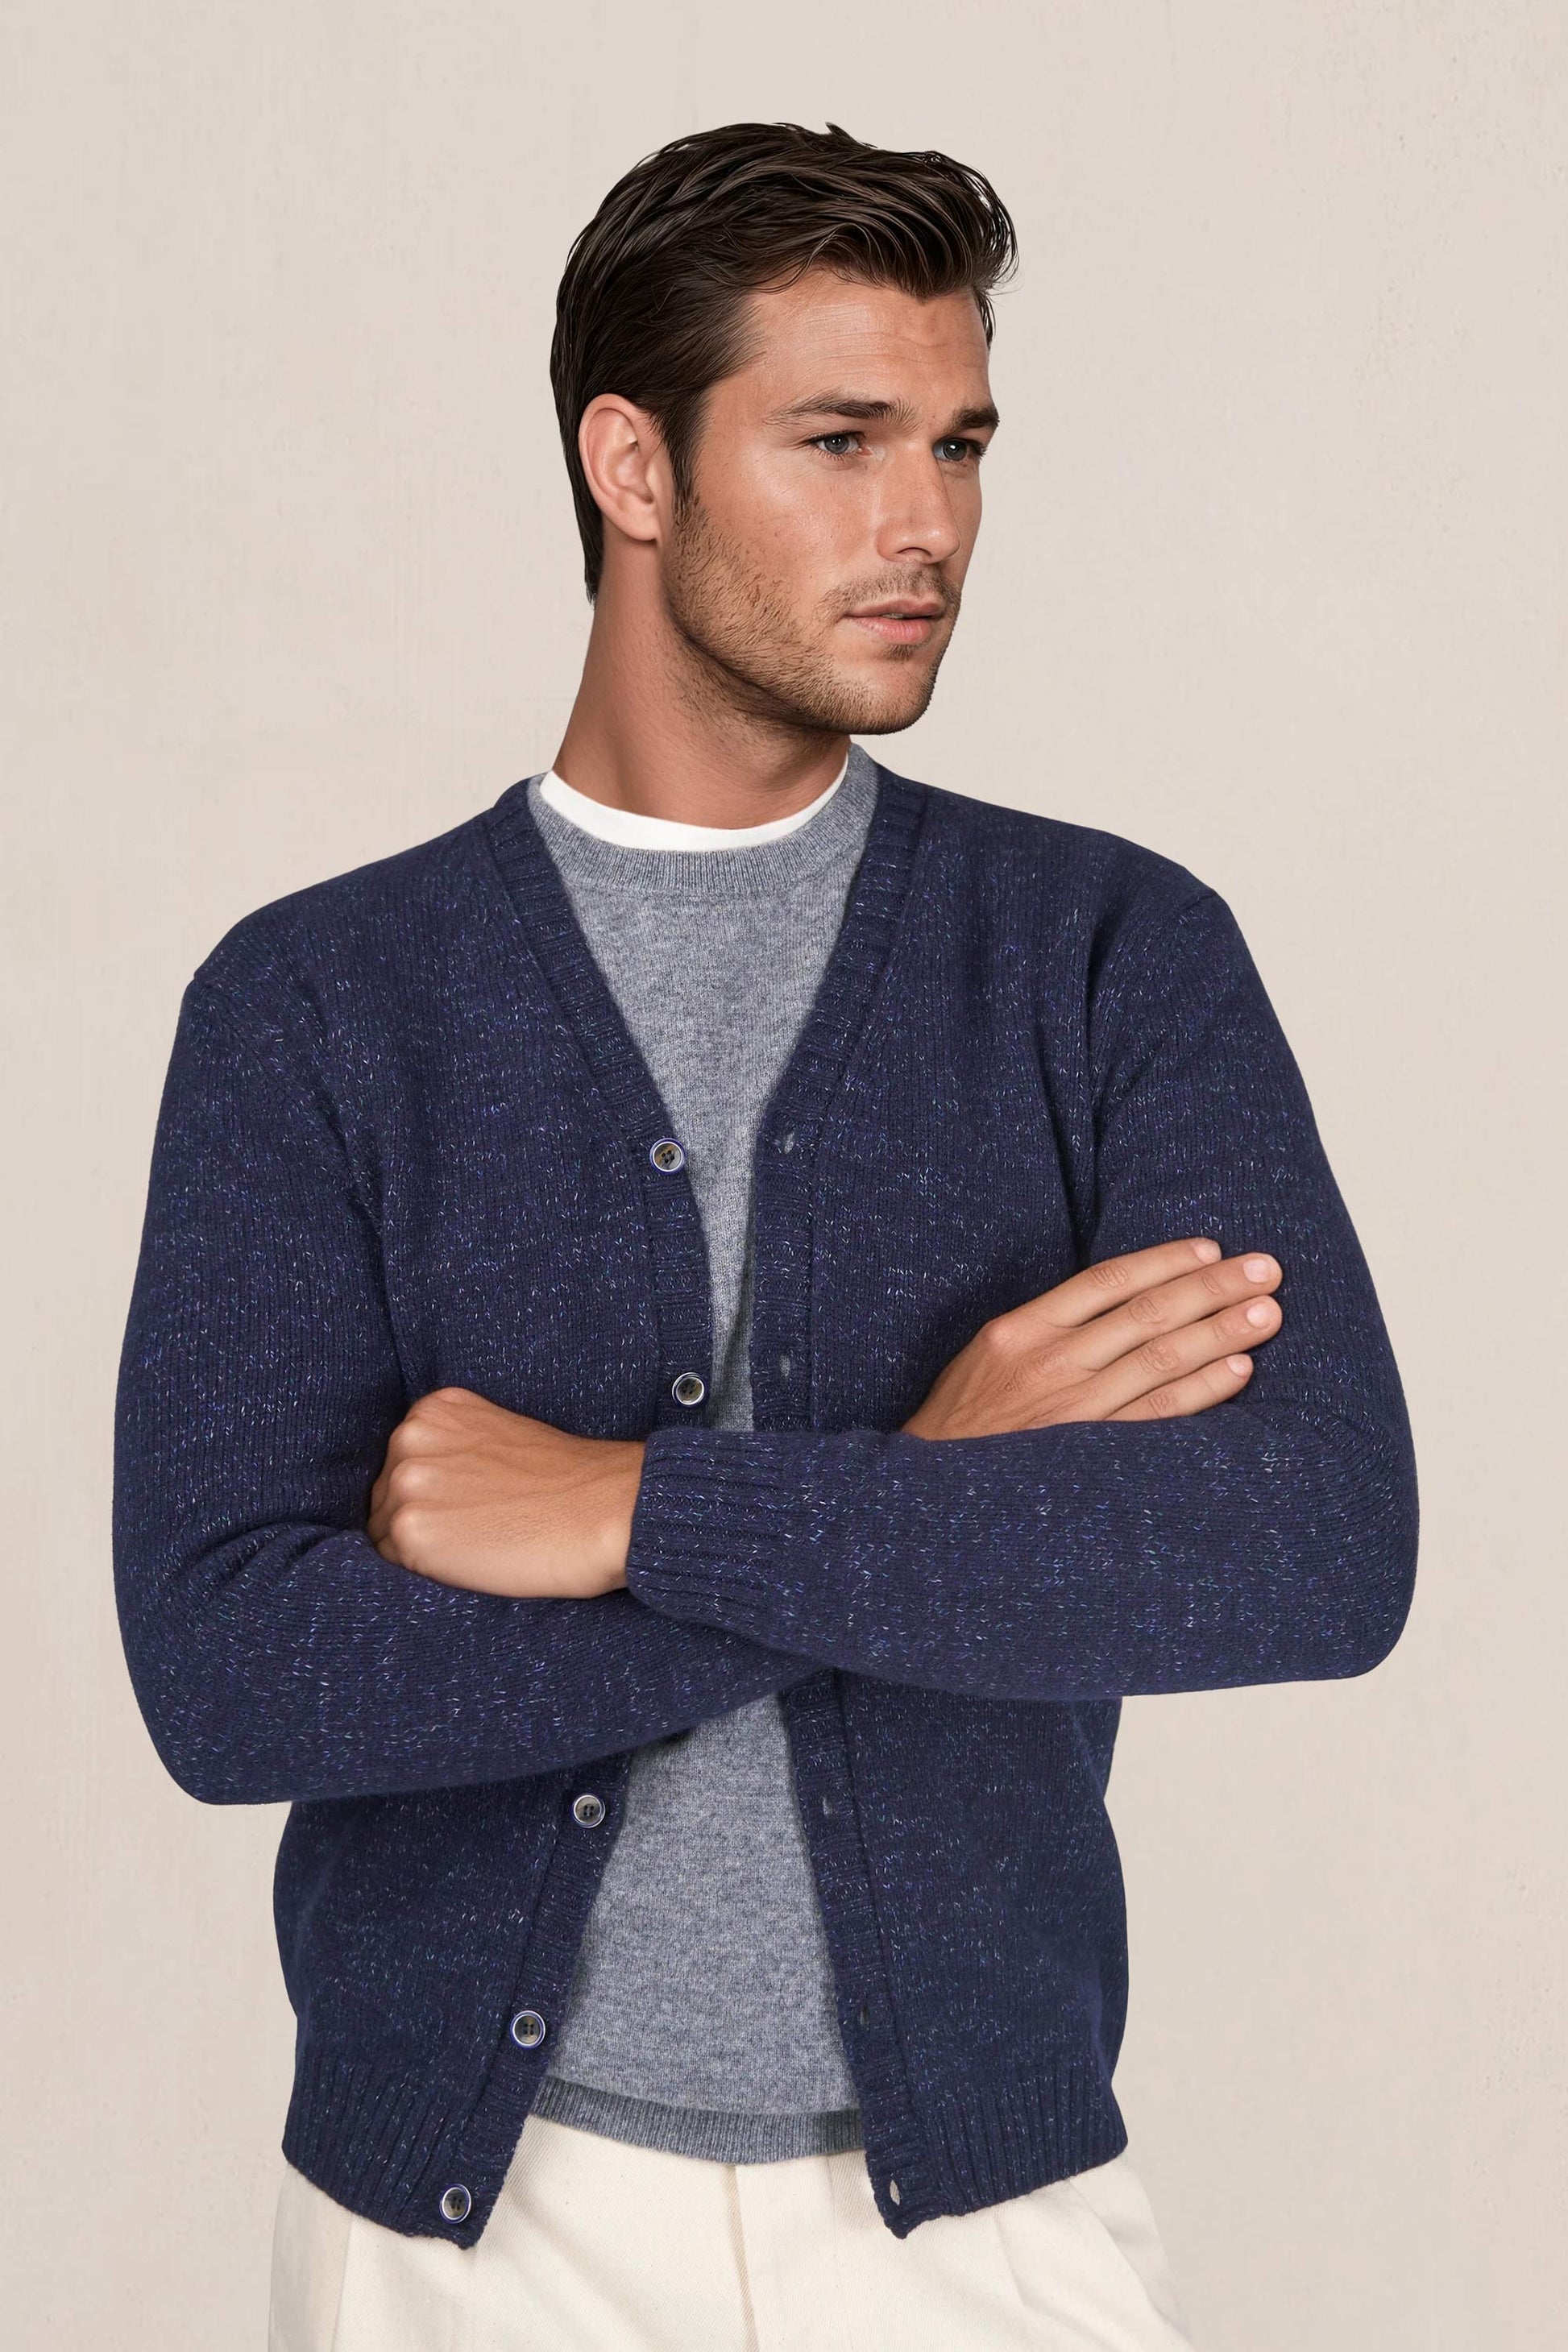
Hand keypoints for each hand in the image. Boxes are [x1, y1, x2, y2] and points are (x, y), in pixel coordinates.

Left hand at [368, 1388, 645, 1597]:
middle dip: (421, 1518)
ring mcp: (406, 1483)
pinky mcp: (410, 1531)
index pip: (401, 1464)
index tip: (470, 1505)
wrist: (600, 1510)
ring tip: (477, 1546)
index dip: (434, 1495)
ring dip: (420, 1548)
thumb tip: (424, 1487)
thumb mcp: (497, 1436)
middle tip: (477, 1530)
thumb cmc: (565, 1482)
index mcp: (433, 1409)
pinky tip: (471, 1562)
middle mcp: (410, 1438)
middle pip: (384, 1497)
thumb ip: (453, 1448)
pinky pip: (392, 1565)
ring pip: (383, 1533)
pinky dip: (424, 1572)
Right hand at [901, 1237, 1282, 1438]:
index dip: (1166, 1261)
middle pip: (1148, 1313)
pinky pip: (1160, 1414)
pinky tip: (1239, 1369)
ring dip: (1222, 1332)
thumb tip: (1126, 1300)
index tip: (1211, 1249)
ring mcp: (1075, 1411)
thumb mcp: (988, 1353)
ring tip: (1267, 1313)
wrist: (930, 1492)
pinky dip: (1204, 1389)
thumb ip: (1049, 1326)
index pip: (1108, 1280)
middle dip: (1213, 1288)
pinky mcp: (1092, 1454)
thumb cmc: (966, 1420)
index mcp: (1022, 1329)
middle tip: (1264, 1270)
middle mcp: (1051, 1364)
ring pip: (1162, 1359)